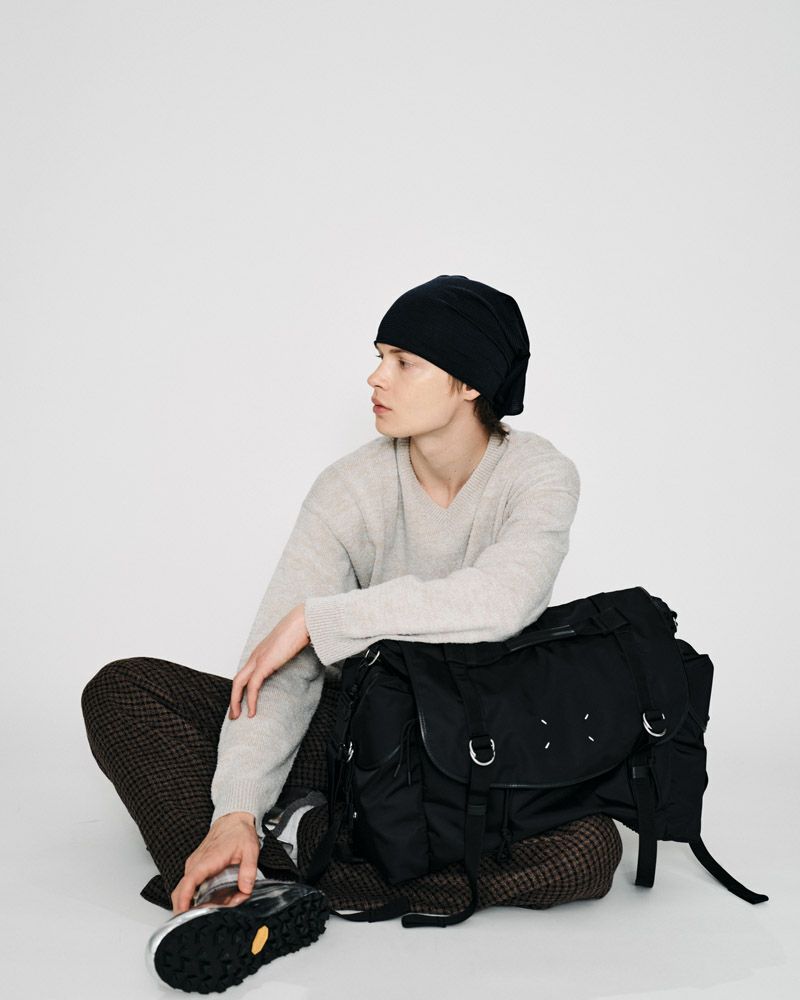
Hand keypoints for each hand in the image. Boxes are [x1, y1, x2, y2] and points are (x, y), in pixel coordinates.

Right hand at [171, 812, 260, 914]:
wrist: (232, 820)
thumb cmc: (239, 833)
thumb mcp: (250, 850)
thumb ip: (249, 870)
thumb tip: (246, 889)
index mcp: (207, 860)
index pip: (189, 881)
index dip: (183, 899)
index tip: (182, 913)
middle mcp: (196, 863)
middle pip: (181, 890)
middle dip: (186, 908)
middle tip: (203, 918)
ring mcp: (194, 865)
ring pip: (184, 890)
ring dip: (193, 903)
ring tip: (214, 907)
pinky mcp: (195, 868)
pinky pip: (190, 885)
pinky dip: (194, 896)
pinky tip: (211, 900)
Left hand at [229, 603, 310, 719]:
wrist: (303, 621)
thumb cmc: (300, 631)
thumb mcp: (290, 646)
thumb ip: (287, 654)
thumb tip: (294, 661)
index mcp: (261, 652)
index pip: (246, 673)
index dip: (242, 689)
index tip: (243, 702)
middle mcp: (256, 656)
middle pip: (238, 680)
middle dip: (234, 699)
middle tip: (234, 714)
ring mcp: (258, 659)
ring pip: (239, 684)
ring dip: (236, 702)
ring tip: (237, 717)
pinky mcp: (264, 664)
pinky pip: (253, 687)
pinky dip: (251, 701)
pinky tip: (252, 712)